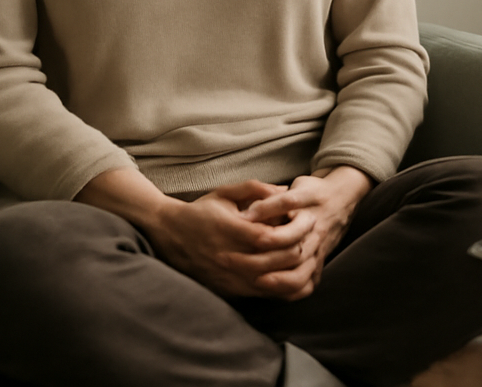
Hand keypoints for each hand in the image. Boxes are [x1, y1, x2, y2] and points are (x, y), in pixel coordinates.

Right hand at [144, 180, 317, 298]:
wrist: (169, 235)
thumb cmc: (200, 211)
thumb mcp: (224, 193)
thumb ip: (254, 188)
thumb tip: (284, 190)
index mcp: (230, 229)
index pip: (270, 237)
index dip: (294, 231)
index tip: (307, 220)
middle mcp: (229, 256)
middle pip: (276, 261)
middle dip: (300, 248)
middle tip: (312, 236)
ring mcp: (228, 276)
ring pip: (272, 281)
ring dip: (293, 268)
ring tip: (304, 253)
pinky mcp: (228, 290)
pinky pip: (261, 294)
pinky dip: (280, 284)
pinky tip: (290, 271)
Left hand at [241, 165, 371, 299]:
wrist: (341, 203)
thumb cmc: (312, 194)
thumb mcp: (296, 189)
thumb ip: (272, 202)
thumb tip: (245, 216)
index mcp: (309, 217)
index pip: (287, 230)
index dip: (261, 235)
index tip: (237, 234)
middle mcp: (315, 239)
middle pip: (290, 257)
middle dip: (258, 262)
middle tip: (228, 260)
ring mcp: (318, 256)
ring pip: (299, 277)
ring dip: (274, 282)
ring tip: (250, 280)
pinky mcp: (318, 268)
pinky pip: (305, 287)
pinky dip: (288, 292)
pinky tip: (268, 290)